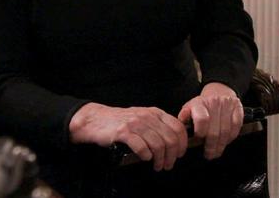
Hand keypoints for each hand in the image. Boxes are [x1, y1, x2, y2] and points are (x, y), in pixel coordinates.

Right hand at [68, 103, 187, 170]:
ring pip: (158, 144)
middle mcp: (148, 117)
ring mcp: (136, 124)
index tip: (180, 154)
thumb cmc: (120, 121)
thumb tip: (175, 142)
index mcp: (155, 113)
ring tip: (157, 166)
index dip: (182, 144)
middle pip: (170, 139)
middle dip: (172, 156)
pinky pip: (141, 147)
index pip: (178, 127)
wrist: (96, 119)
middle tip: (168, 165)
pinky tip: (145, 159)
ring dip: (160, 159)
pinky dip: (146, 156)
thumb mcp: (143, 118)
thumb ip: (158, 125)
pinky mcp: (123, 132)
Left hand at [178, 82, 242, 159]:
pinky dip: (231, 137)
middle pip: (214, 131)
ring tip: (217, 152)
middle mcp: (214, 102)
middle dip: (211, 147)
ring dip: (221, 145)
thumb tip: (181, 130)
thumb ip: (184, 119)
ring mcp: (227, 105)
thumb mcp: (189, 109)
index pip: (202, 120)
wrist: (218, 91)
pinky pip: (236, 127)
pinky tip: (226, 142)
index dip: (201, 133)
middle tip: (209, 155)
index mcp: (199, 103)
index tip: (199, 139)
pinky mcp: (238, 107)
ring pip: (226, 131)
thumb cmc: (201, 105)